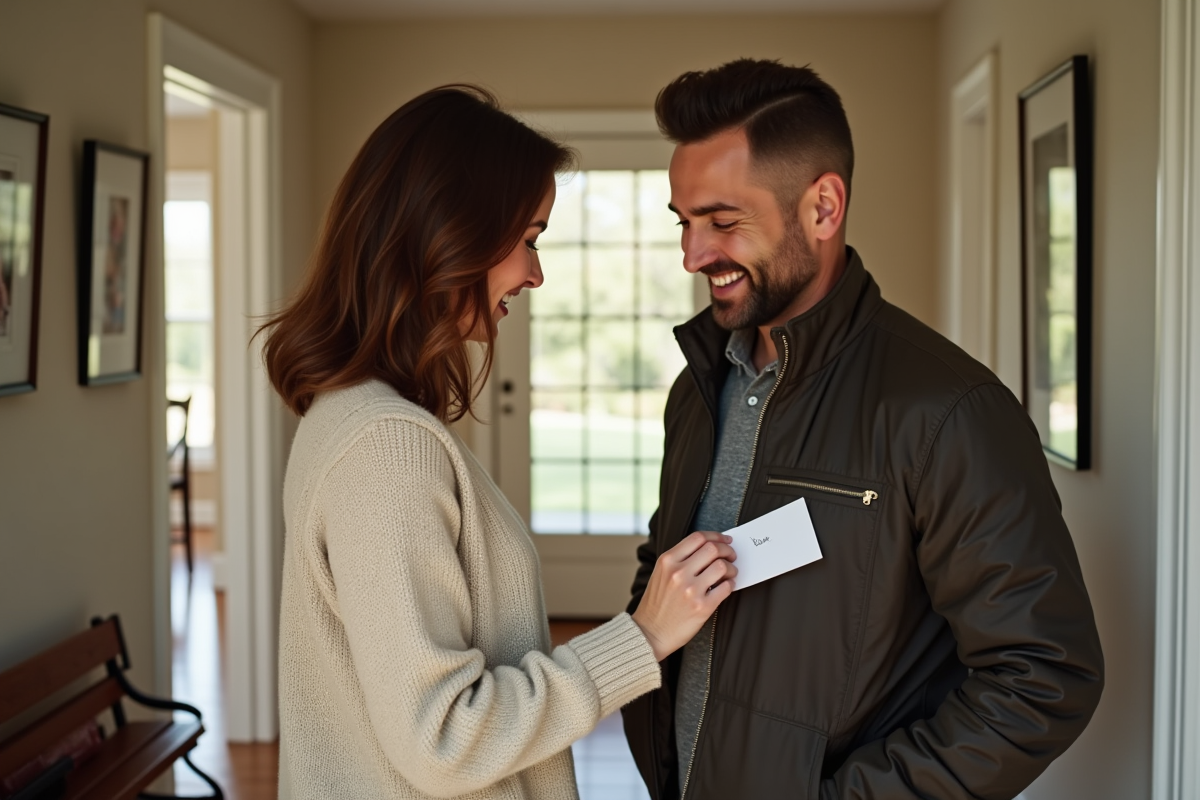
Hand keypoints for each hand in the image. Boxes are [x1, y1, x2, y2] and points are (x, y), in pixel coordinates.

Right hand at [631, 531, 737, 660]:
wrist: (649, 633)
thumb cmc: (657, 604)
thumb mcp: (661, 574)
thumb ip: (680, 559)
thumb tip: (709, 548)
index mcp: (667, 561)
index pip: (698, 538)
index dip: (716, 536)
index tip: (725, 540)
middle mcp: (678, 573)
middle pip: (713, 549)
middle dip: (727, 551)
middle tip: (732, 556)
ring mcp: (690, 590)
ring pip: (722, 567)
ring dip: (731, 568)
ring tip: (729, 574)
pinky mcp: (702, 607)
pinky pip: (726, 588)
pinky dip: (730, 585)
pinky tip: (726, 587)